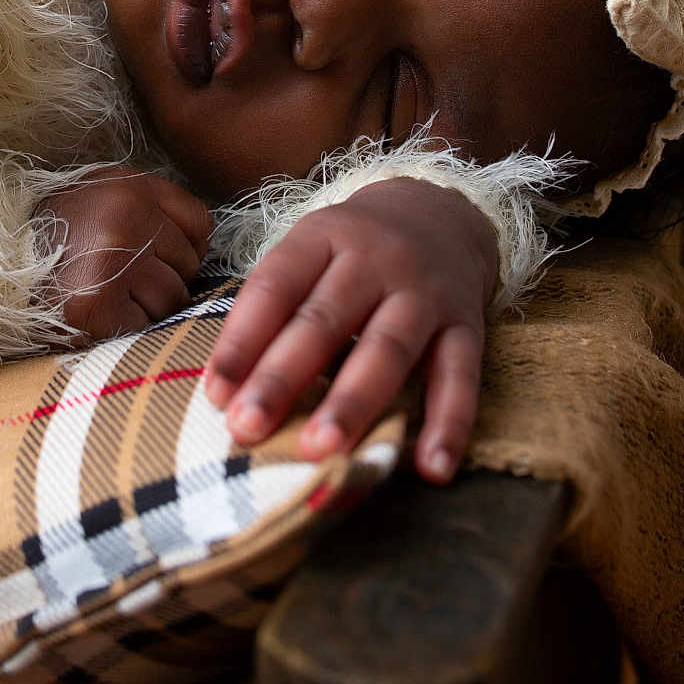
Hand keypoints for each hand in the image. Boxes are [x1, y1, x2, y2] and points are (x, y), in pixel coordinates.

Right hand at [41, 168, 212, 339]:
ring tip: (106, 292)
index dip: (183, 246)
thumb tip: (201, 244)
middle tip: (118, 276)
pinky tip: (97, 312)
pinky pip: (145, 324)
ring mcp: (113, 258)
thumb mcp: (103, 201)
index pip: (200, 222)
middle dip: (163, 278)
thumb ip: (151, 211)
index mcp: (128, 184)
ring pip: (173, 297)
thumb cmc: (57, 241)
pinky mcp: (97, 303)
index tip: (153, 254)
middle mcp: (125, 214)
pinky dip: (125, 326)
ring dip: (146, 306)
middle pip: (190, 263)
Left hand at [203, 178, 497, 483]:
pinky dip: (450, 424)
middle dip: (282, 378)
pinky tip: (432, 468)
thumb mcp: (310, 253)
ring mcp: (425, 291)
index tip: (215, 396)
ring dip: (353, 403)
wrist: (442, 215)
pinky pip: (461, 376)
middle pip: (324, 320)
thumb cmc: (353, 253)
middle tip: (247, 429)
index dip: (242, 342)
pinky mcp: (468, 324)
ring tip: (320, 452)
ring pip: (387, 349)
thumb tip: (226, 392)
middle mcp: (375, 258)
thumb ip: (274, 310)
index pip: (275, 287)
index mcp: (324, 235)